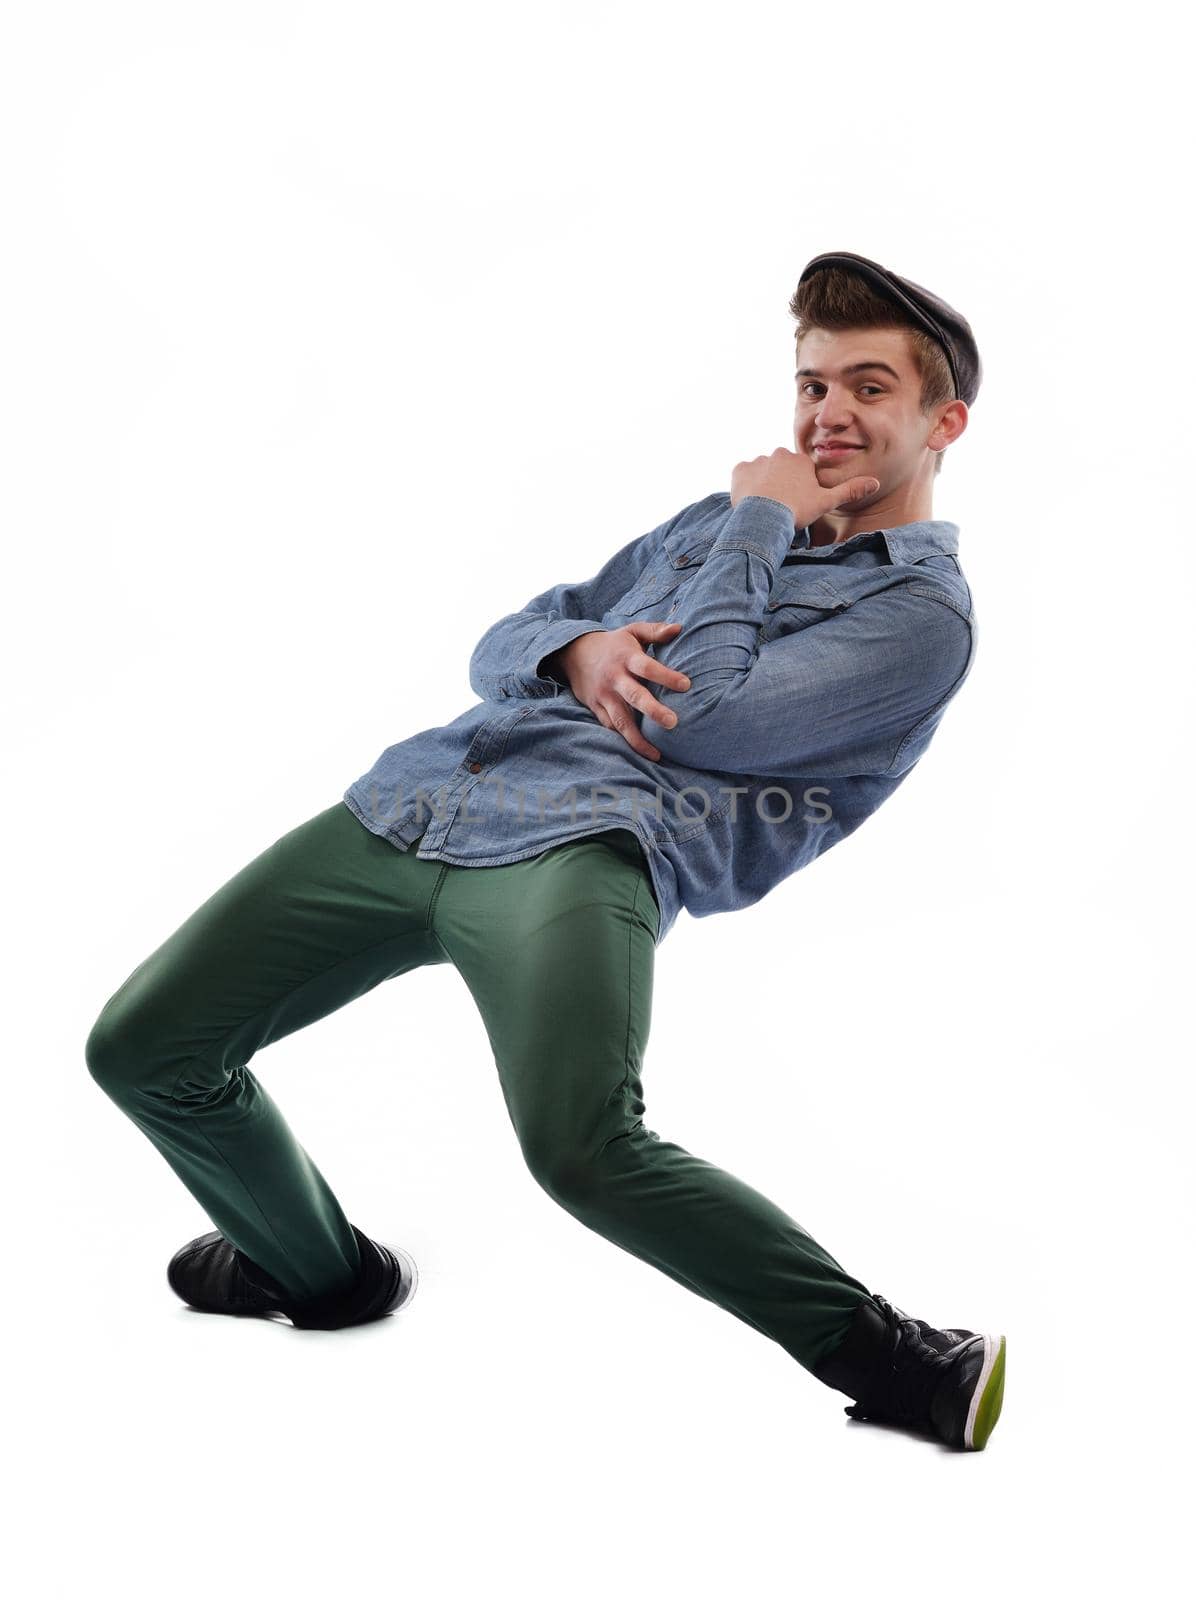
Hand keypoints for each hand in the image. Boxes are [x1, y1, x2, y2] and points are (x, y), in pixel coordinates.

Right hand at [555, 621, 690, 760]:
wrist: (573, 653)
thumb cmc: (613, 644)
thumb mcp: (632, 632)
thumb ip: (655, 630)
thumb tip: (679, 628)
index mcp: (626, 657)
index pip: (648, 667)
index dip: (666, 676)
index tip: (686, 685)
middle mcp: (615, 678)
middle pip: (634, 696)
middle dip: (653, 711)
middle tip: (673, 723)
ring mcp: (604, 696)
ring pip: (620, 720)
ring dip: (637, 738)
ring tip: (656, 755)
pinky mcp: (596, 708)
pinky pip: (610, 727)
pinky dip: (624, 740)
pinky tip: (641, 752)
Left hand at [730, 447, 879, 524]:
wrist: (766, 518)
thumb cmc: (797, 510)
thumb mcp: (826, 502)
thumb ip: (850, 491)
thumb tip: (876, 482)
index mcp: (800, 460)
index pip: (799, 472)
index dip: (798, 488)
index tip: (795, 503)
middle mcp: (779, 454)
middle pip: (780, 469)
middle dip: (780, 484)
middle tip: (780, 505)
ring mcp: (758, 461)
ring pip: (761, 472)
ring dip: (763, 485)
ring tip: (765, 505)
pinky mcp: (740, 470)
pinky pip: (742, 475)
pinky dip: (745, 486)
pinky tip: (751, 500)